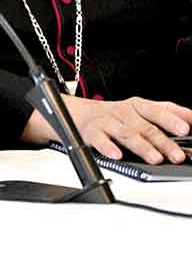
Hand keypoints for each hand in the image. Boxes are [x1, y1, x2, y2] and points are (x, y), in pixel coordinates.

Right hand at [47, 96, 191, 163]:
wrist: (84, 116)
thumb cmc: (122, 116)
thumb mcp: (145, 111)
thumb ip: (170, 115)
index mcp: (140, 106)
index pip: (158, 111)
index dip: (172, 120)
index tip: (186, 129)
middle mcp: (124, 112)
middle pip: (146, 127)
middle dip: (162, 142)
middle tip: (177, 155)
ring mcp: (108, 122)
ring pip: (126, 134)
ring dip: (142, 147)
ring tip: (156, 159)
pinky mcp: (93, 133)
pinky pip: (100, 140)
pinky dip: (108, 148)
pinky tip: (117, 155)